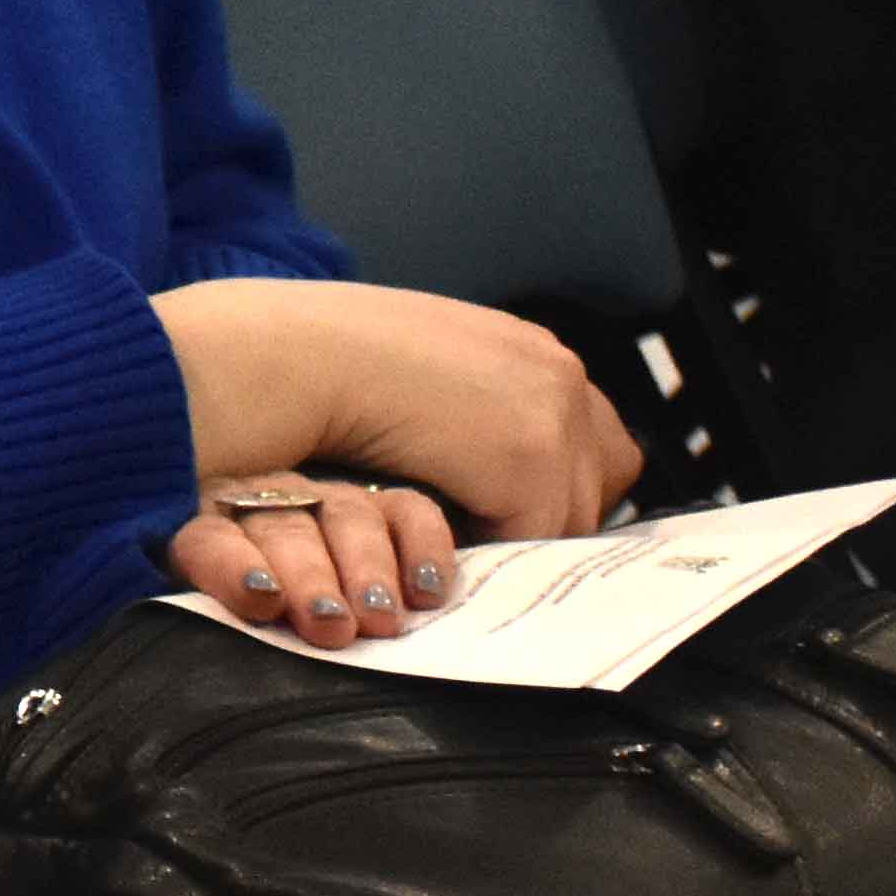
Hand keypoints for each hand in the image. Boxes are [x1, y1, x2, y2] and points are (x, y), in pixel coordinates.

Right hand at [152, 275, 634, 543]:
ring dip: (516, 532)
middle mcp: (558, 374)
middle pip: (603, 479)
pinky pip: (532, 542)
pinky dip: (486, 547)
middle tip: (487, 530)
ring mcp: (554, 419)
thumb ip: (470, 399)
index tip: (517, 504)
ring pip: (572, 518)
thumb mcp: (417, 367)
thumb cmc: (320, 359)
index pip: (597, 432)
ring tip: (452, 531)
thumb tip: (486, 453)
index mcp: (529, 348)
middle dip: (551, 510)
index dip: (561, 475)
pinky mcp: (532, 469)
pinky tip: (436, 532)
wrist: (292, 358)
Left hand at [167, 470, 468, 646]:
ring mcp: (329, 502)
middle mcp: (267, 507)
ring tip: (382, 618)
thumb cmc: (258, 632)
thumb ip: (228, 633)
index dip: (231, 564)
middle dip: (310, 576)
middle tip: (332, 624)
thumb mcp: (228, 634)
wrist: (308, 609)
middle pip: (284, 529)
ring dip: (366, 567)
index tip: (261, 598)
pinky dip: (423, 547)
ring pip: (347, 516)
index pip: (208, 540)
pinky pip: (409, 512)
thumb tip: (233, 663)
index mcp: (209, 538)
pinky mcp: (388, 508)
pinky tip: (427, 592)